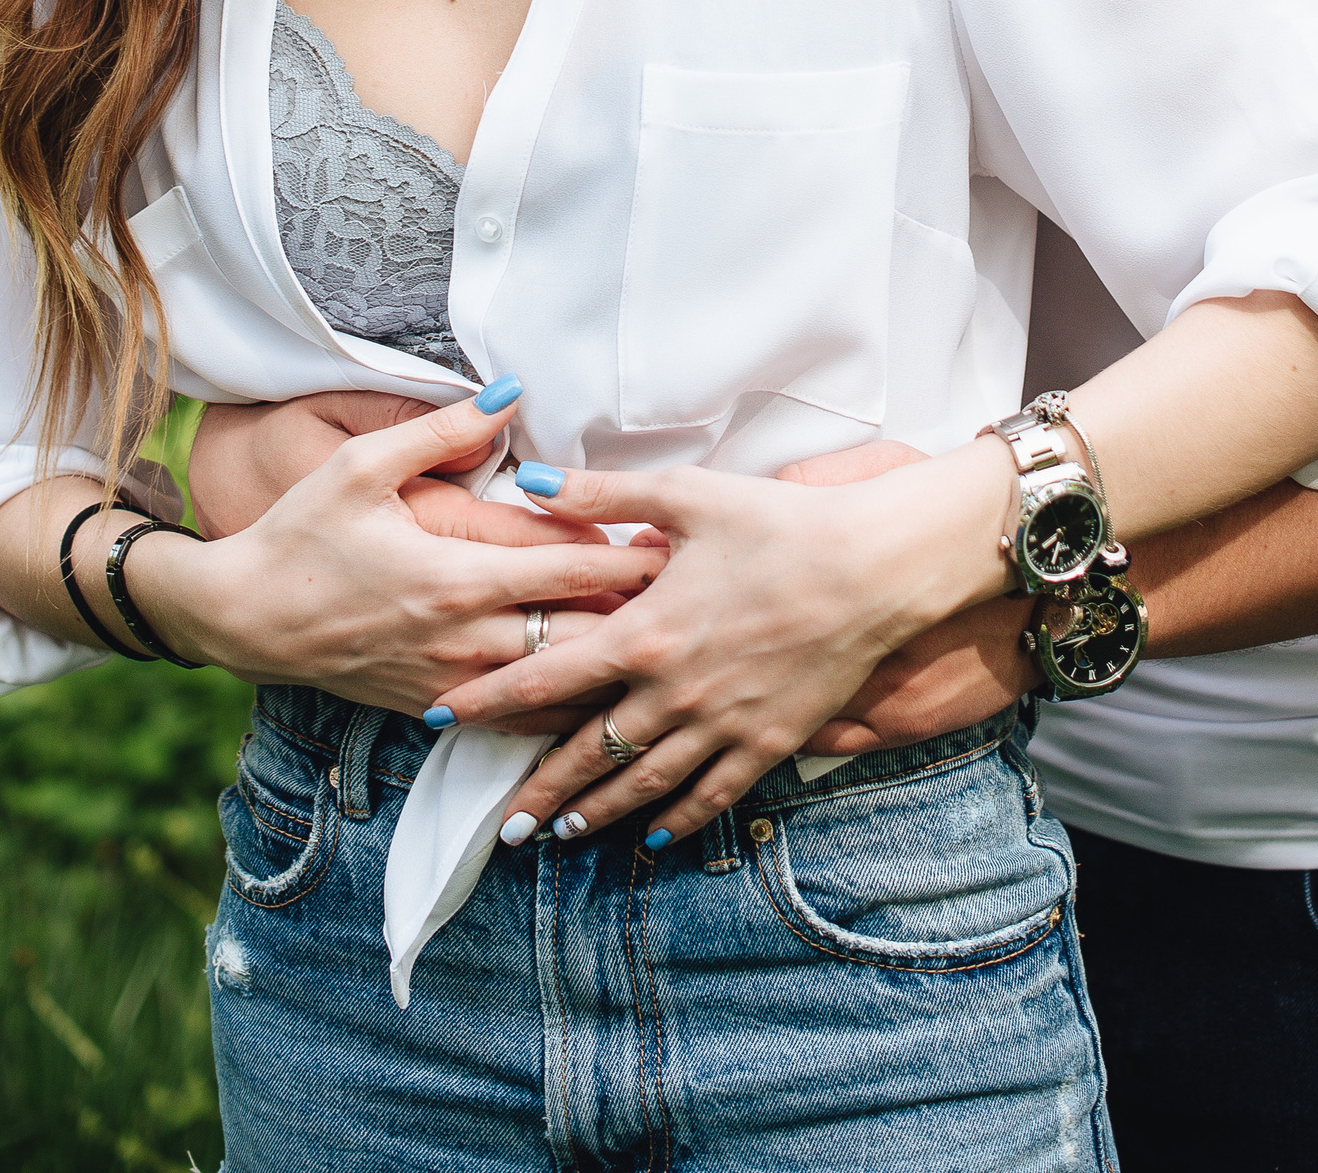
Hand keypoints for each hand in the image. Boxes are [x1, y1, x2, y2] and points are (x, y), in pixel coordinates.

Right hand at [131, 395, 660, 717]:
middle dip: (639, 617)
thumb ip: (442, 428)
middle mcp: (465, 639)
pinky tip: (602, 699)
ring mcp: (452, 683)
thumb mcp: (361, 464)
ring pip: (558, 688)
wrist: (242, 620)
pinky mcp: (434, 709)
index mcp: (458, 577)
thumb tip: (510, 390)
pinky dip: (564, 707)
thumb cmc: (301, 534)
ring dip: (610, 668)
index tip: (683, 544)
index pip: (572, 571)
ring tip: (665, 649)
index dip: (634, 558)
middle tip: (697, 598)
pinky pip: (517, 718)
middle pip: (580, 633)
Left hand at [433, 435, 1014, 847]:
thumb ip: (602, 495)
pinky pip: (712, 796)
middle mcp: (673, 693)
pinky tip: (656, 837)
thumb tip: (529, 479)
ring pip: (643, 785)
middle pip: (587, 753)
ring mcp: (722, 725)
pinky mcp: (768, 742)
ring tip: (561, 836)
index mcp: (645, 632)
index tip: (445, 717)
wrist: (872, 567)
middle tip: (502, 824)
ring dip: (597, 813)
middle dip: (539, 791)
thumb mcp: (687, 494)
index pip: (546, 678)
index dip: (490, 699)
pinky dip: (678, 821)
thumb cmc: (780, 522)